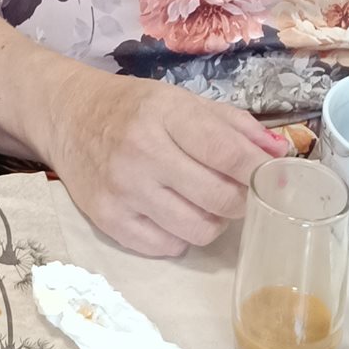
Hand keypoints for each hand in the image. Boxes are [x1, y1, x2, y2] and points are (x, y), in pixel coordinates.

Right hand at [46, 71, 287, 256]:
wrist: (68, 116)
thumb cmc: (135, 108)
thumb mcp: (182, 101)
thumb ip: (234, 126)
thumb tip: (280, 155)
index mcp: (164, 114)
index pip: (226, 152)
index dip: (259, 172)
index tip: (276, 179)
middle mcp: (141, 153)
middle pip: (220, 199)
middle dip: (241, 200)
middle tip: (236, 191)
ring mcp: (122, 190)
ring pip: (199, 230)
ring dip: (213, 221)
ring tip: (203, 202)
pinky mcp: (107, 220)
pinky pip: (168, 248)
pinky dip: (180, 236)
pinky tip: (172, 213)